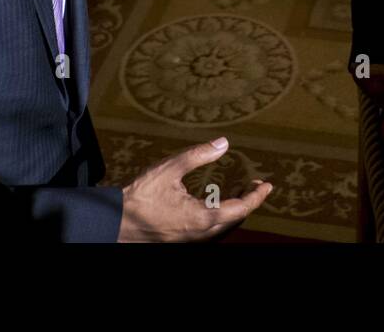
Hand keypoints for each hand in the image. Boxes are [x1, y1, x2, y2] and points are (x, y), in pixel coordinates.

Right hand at [118, 138, 272, 241]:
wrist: (115, 223)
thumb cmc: (140, 197)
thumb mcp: (169, 169)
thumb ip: (198, 155)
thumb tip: (223, 143)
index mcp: (202, 218)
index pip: (241, 209)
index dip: (256, 197)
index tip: (267, 185)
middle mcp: (201, 234)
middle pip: (236, 220)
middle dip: (249, 201)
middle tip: (255, 183)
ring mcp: (192, 240)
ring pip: (224, 228)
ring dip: (236, 210)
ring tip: (241, 190)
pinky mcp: (184, 240)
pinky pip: (212, 230)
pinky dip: (222, 216)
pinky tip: (217, 201)